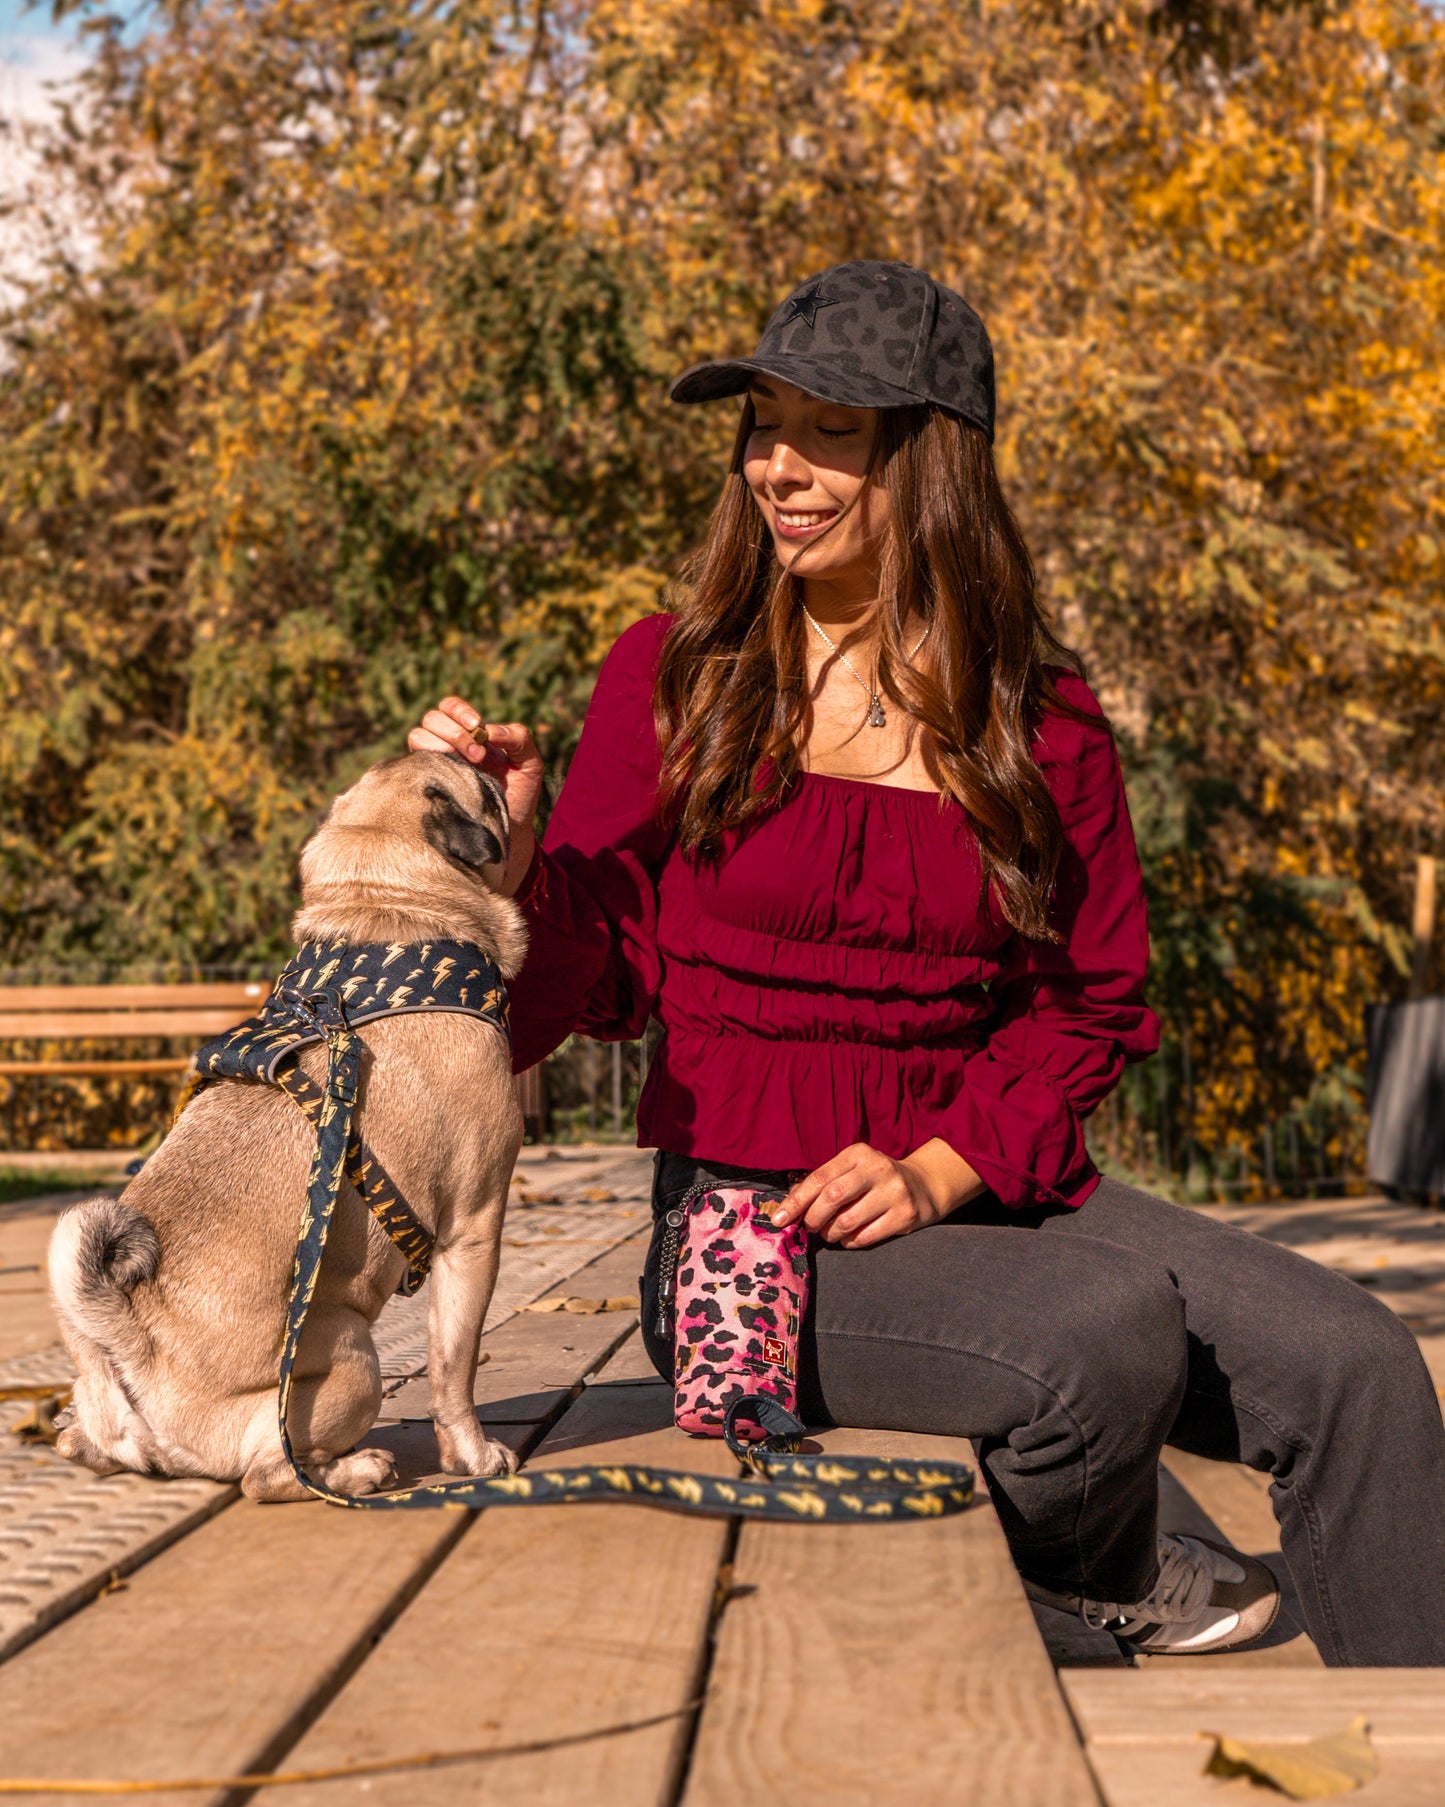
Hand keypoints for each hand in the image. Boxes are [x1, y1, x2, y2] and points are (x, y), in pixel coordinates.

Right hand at [407, 698, 543, 895]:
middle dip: (454, 732)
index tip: (477, 726)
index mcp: (468, 735)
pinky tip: (450, 777)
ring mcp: (434, 764)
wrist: (509, 831)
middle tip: (478, 756)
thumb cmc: (519, 795)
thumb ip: (519, 738)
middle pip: (431, 719)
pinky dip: (427, 763)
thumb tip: (491, 730)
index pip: (449, 708)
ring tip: (467, 766)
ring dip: (439, 744)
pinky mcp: (425, 784)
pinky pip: (412, 764)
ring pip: (416, 736)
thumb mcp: (529, 764)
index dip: (458, 710)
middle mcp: (446, 746)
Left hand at [770, 1139, 985, 1249]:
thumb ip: (822, 1183)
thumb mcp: (851, 1171)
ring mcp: (894, 1192)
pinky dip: (849, 1242)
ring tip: (830, 1233)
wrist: (924, 1185)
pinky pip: (865, 1237)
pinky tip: (849, 1238)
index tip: (779, 1219)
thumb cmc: (874, 1179)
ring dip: (830, 1233)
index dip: (796, 1201)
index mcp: (858, 1154)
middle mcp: (877, 1169)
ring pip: (847, 1222)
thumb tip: (788, 1205)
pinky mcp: (906, 1215)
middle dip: (813, 1218)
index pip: (819, 1178)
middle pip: (832, 1198)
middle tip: (810, 1227)